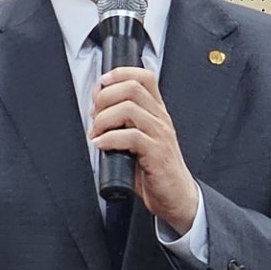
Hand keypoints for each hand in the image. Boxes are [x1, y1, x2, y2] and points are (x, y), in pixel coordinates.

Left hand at [89, 66, 200, 233]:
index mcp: (157, 112)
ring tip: (95, 133)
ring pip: (129, 109)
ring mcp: (160, 135)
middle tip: (94, 115)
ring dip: (104, 119)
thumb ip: (123, 123)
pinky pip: (131, 136)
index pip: (144, 77)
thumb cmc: (154, 169)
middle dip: (105, 97)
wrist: (176, 196)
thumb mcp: (139, 139)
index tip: (101, 84)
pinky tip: (100, 145)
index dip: (120, 73)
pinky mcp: (157, 154)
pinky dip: (109, 139)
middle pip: (132, 88)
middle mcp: (160, 119)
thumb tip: (96, 110)